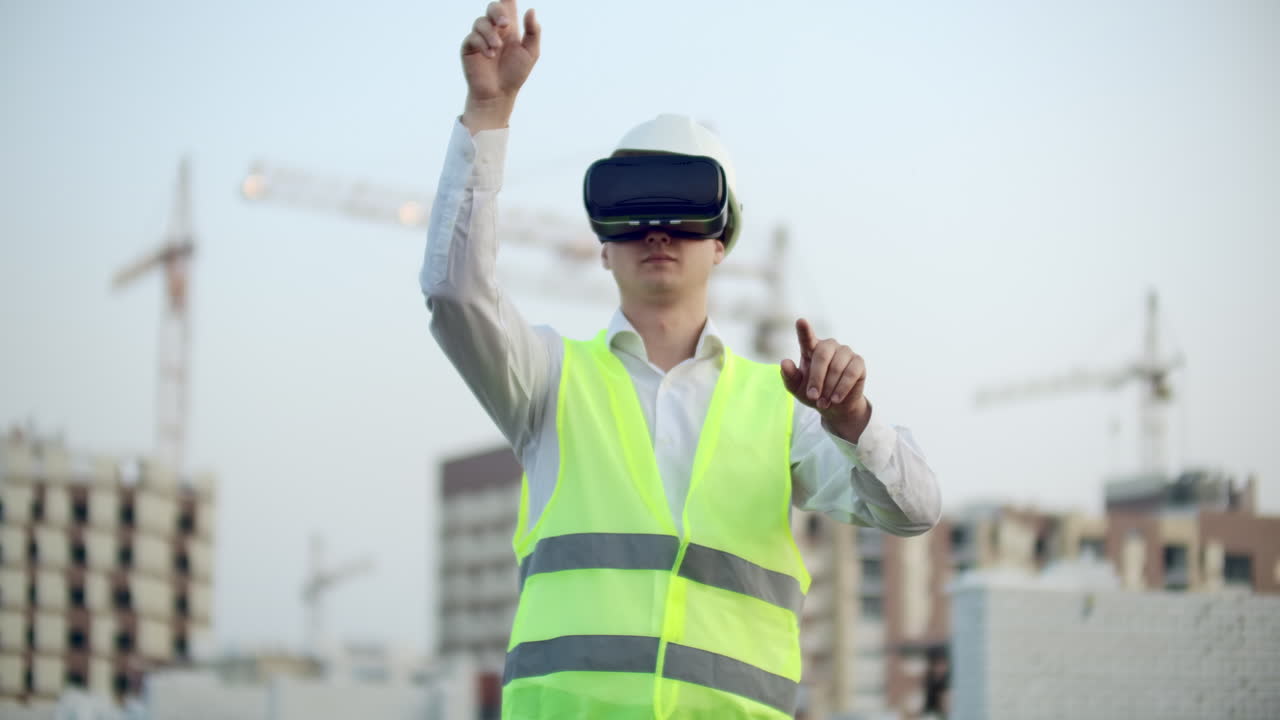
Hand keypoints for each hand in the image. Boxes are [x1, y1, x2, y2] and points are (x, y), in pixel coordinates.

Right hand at [460, 1, 540, 131]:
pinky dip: (482, 44)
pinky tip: (490, 55)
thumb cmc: (515, 73)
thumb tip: (531, 10)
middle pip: (493, 7)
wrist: (500, 93)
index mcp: (510, 27)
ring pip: (481, 22)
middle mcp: (494, 29)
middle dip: (498, 12)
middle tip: (506, 25)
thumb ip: (533, 31)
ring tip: (497, 48)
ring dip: (491, 34)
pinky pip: (473, 37)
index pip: (508, 4)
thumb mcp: (531, 53)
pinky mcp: (469, 47)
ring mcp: (480, 37)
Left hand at [780, 318, 871, 441]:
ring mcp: (844, 352)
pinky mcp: (858, 362)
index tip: (800, 321)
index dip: (804, 329)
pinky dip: (842, 388)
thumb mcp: (797, 388)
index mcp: (811, 348)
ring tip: (823, 402)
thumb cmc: (813, 393)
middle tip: (813, 396)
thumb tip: (784, 362)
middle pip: (822, 355)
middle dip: (816, 378)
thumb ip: (789, 376)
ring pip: (837, 367)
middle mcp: (828, 346)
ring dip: (829, 388)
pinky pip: (851, 373)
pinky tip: (836, 399)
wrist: (835, 406)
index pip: (806, 337)